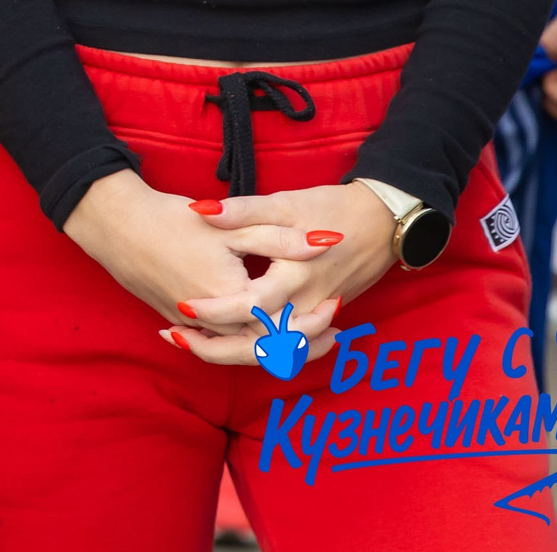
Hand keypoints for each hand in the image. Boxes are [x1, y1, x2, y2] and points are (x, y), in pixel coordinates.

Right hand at [64, 169, 349, 368]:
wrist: (116, 224)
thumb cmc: (172, 221)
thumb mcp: (230, 225)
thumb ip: (280, 237)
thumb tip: (329, 243)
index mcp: (232, 301)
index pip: (284, 329)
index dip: (314, 323)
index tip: (337, 309)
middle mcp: (212, 323)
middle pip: (267, 352)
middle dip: (302, 347)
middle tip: (333, 337)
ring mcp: (191, 327)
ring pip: (241, 353)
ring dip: (275, 351)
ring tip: (303, 340)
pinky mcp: (175, 321)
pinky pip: (217, 345)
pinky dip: (242, 344)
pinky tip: (254, 331)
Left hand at [171, 183, 397, 365]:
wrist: (381, 223)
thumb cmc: (331, 209)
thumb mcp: (284, 204)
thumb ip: (243, 211)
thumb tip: (202, 211)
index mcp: (296, 278)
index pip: (251, 307)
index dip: (214, 310)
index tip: (181, 305)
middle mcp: (307, 306)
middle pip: (261, 345)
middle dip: (216, 348)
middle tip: (174, 336)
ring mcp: (315, 315)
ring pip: (274, 352)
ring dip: (233, 352)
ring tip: (191, 343)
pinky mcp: (318, 316)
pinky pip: (288, 344)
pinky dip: (258, 348)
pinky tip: (227, 341)